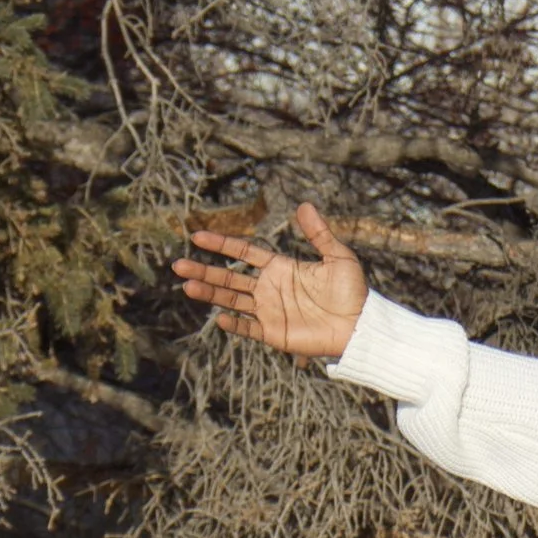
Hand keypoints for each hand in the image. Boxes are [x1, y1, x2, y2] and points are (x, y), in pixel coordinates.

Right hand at [170, 202, 368, 358]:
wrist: (360, 325)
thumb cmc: (352, 291)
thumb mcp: (338, 257)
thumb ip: (319, 234)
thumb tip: (304, 205)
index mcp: (280, 267)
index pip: (243, 252)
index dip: (221, 245)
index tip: (197, 236)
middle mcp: (269, 288)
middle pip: (229, 277)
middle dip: (203, 271)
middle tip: (178, 265)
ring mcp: (269, 311)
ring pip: (231, 300)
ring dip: (209, 293)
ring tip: (186, 286)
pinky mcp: (274, 332)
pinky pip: (248, 328)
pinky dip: (234, 324)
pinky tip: (219, 317)